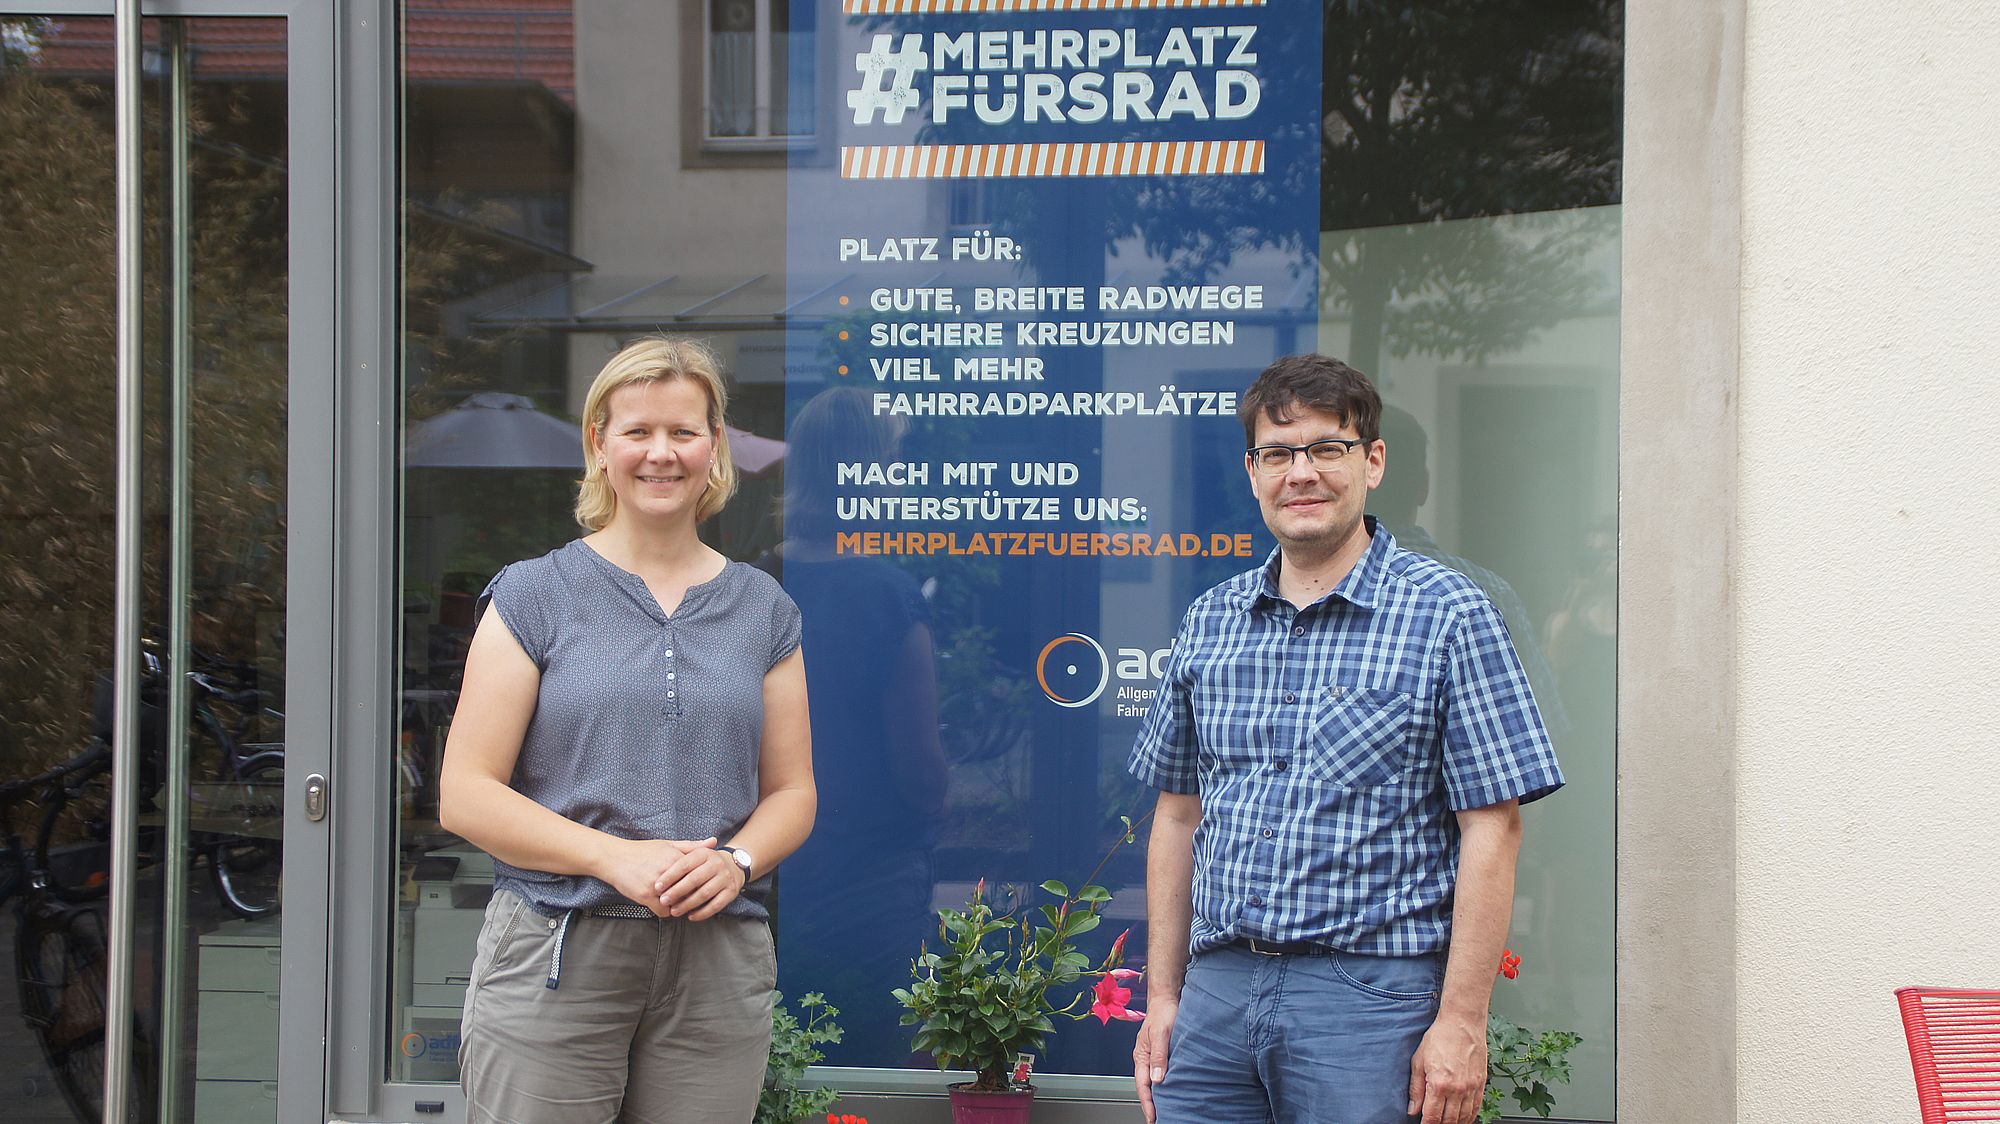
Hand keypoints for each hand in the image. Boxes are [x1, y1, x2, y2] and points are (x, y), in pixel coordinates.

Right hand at [596, 837, 709, 916]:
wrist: (614, 858)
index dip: (701, 884)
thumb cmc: (643, 851)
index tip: (702, 887)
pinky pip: (663, 911)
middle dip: (692, 897)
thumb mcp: (668, 844)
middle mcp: (668, 872)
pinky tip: (663, 905)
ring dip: (679, 906)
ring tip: (678, 904)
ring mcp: (656, 885)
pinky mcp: (645, 896)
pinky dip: (665, 911)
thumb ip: (692, 846)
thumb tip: (714, 842)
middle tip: (692, 899)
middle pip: (690, 892)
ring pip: (678, 904)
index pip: (699, 877)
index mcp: (676, 859)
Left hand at [652, 837, 744, 920]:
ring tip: (674, 911)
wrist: (734, 865)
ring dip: (687, 904)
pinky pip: (716, 905)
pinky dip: (702, 913)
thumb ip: (679, 857)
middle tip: (663, 901)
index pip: (684, 864)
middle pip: (694, 879)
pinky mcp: (731, 892)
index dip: (669, 876)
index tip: (657, 887)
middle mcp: (717, 864)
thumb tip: (659, 865)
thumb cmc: (706, 863)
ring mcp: (725, 878)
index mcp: (704, 853)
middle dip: (676, 892)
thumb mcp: (695, 853)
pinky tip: (691, 916)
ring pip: (704, 894)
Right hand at [1133, 997, 1177, 1123]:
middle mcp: (1146, 1058)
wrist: (1167, 997)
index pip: (1143, 1086)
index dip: (1148, 1104)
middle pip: (1147, 1087)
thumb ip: (1160, 1056)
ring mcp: (1154, 1056)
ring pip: (1154, 1081)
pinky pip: (1162, 1073)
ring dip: (1159, 1095)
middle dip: (1152, 1104)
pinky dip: (1166, 1084)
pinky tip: (1174, 1090)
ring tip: (1167, 1110)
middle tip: (1159, 1119)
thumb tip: (1158, 1079)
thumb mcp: (1162, 1034)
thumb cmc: (1163, 1012)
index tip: (1153, 1118)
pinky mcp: (1163, 1053)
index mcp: (1141, 1056)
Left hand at [1408, 1010, 1487, 1123]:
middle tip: (1433, 1123)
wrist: (1462, 1023)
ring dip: (1454, 1123)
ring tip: (1446, 1123)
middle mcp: (1457, 1089)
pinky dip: (1470, 1117)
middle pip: (1449, 1120)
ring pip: (1463, 1117)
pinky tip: (1463, 1118)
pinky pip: (1476, 1108)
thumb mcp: (1419, 1061)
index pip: (1432, 1117)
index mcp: (1439, 1084)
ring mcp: (1471, 1087)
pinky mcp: (1481, 1084)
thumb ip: (1416, 1088)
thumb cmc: (1441, 1037)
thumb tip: (1413, 1109)